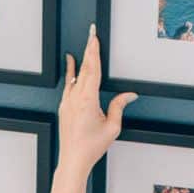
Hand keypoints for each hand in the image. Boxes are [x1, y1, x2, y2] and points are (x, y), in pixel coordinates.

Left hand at [57, 26, 136, 174]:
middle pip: (84, 68)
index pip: (93, 70)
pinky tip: (71, 64)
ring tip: (84, 45)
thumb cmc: (92, 146)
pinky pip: (68, 85)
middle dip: (89, 49)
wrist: (73, 160)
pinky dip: (71, 73)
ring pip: (75, 75)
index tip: (95, 38)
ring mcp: (67, 102)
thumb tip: (130, 95)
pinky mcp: (63, 107)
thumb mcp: (112, 126)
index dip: (94, 52)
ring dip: (81, 60)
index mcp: (88, 100)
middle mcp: (75, 98)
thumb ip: (119, 106)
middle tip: (91, 32)